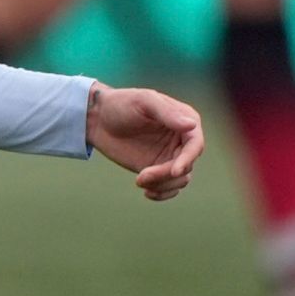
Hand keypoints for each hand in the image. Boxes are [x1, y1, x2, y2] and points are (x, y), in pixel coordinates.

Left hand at [85, 83, 203, 200]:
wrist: (98, 119)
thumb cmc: (121, 103)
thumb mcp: (144, 101)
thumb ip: (167, 113)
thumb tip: (192, 125)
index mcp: (185, 120)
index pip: (196, 144)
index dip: (188, 159)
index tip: (174, 171)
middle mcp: (182, 140)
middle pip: (187, 165)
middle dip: (167, 175)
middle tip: (142, 176)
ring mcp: (170, 156)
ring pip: (180, 180)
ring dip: (163, 185)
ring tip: (139, 181)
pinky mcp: (157, 170)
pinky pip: (169, 187)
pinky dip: (162, 194)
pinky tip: (147, 193)